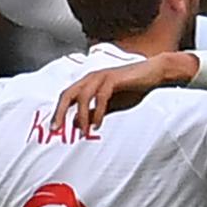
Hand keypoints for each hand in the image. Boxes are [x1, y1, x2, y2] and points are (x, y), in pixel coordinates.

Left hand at [50, 52, 198, 134]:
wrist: (153, 74)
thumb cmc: (132, 88)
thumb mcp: (109, 105)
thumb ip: (93, 113)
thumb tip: (77, 124)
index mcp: (88, 83)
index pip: (66, 97)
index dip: (58, 112)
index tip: (53, 129)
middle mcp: (90, 78)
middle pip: (67, 94)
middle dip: (60, 112)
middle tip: (56, 129)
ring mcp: (101, 77)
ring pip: (82, 97)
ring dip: (80, 116)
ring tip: (83, 132)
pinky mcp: (113, 79)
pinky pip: (100, 97)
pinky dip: (98, 113)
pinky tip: (98, 125)